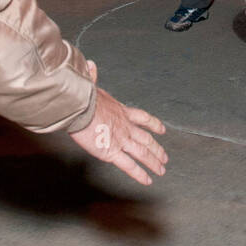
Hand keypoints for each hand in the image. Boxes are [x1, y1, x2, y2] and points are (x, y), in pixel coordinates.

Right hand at [69, 63, 166, 185]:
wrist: (80, 107)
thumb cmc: (83, 97)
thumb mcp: (91, 86)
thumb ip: (93, 77)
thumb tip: (90, 65)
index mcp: (122, 112)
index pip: (143, 118)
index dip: (154, 125)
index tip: (162, 130)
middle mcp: (126, 127)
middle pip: (146, 140)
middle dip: (157, 149)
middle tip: (165, 158)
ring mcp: (121, 141)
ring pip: (142, 154)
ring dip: (153, 162)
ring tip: (161, 170)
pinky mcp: (112, 153)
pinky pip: (129, 166)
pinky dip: (139, 174)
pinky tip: (147, 180)